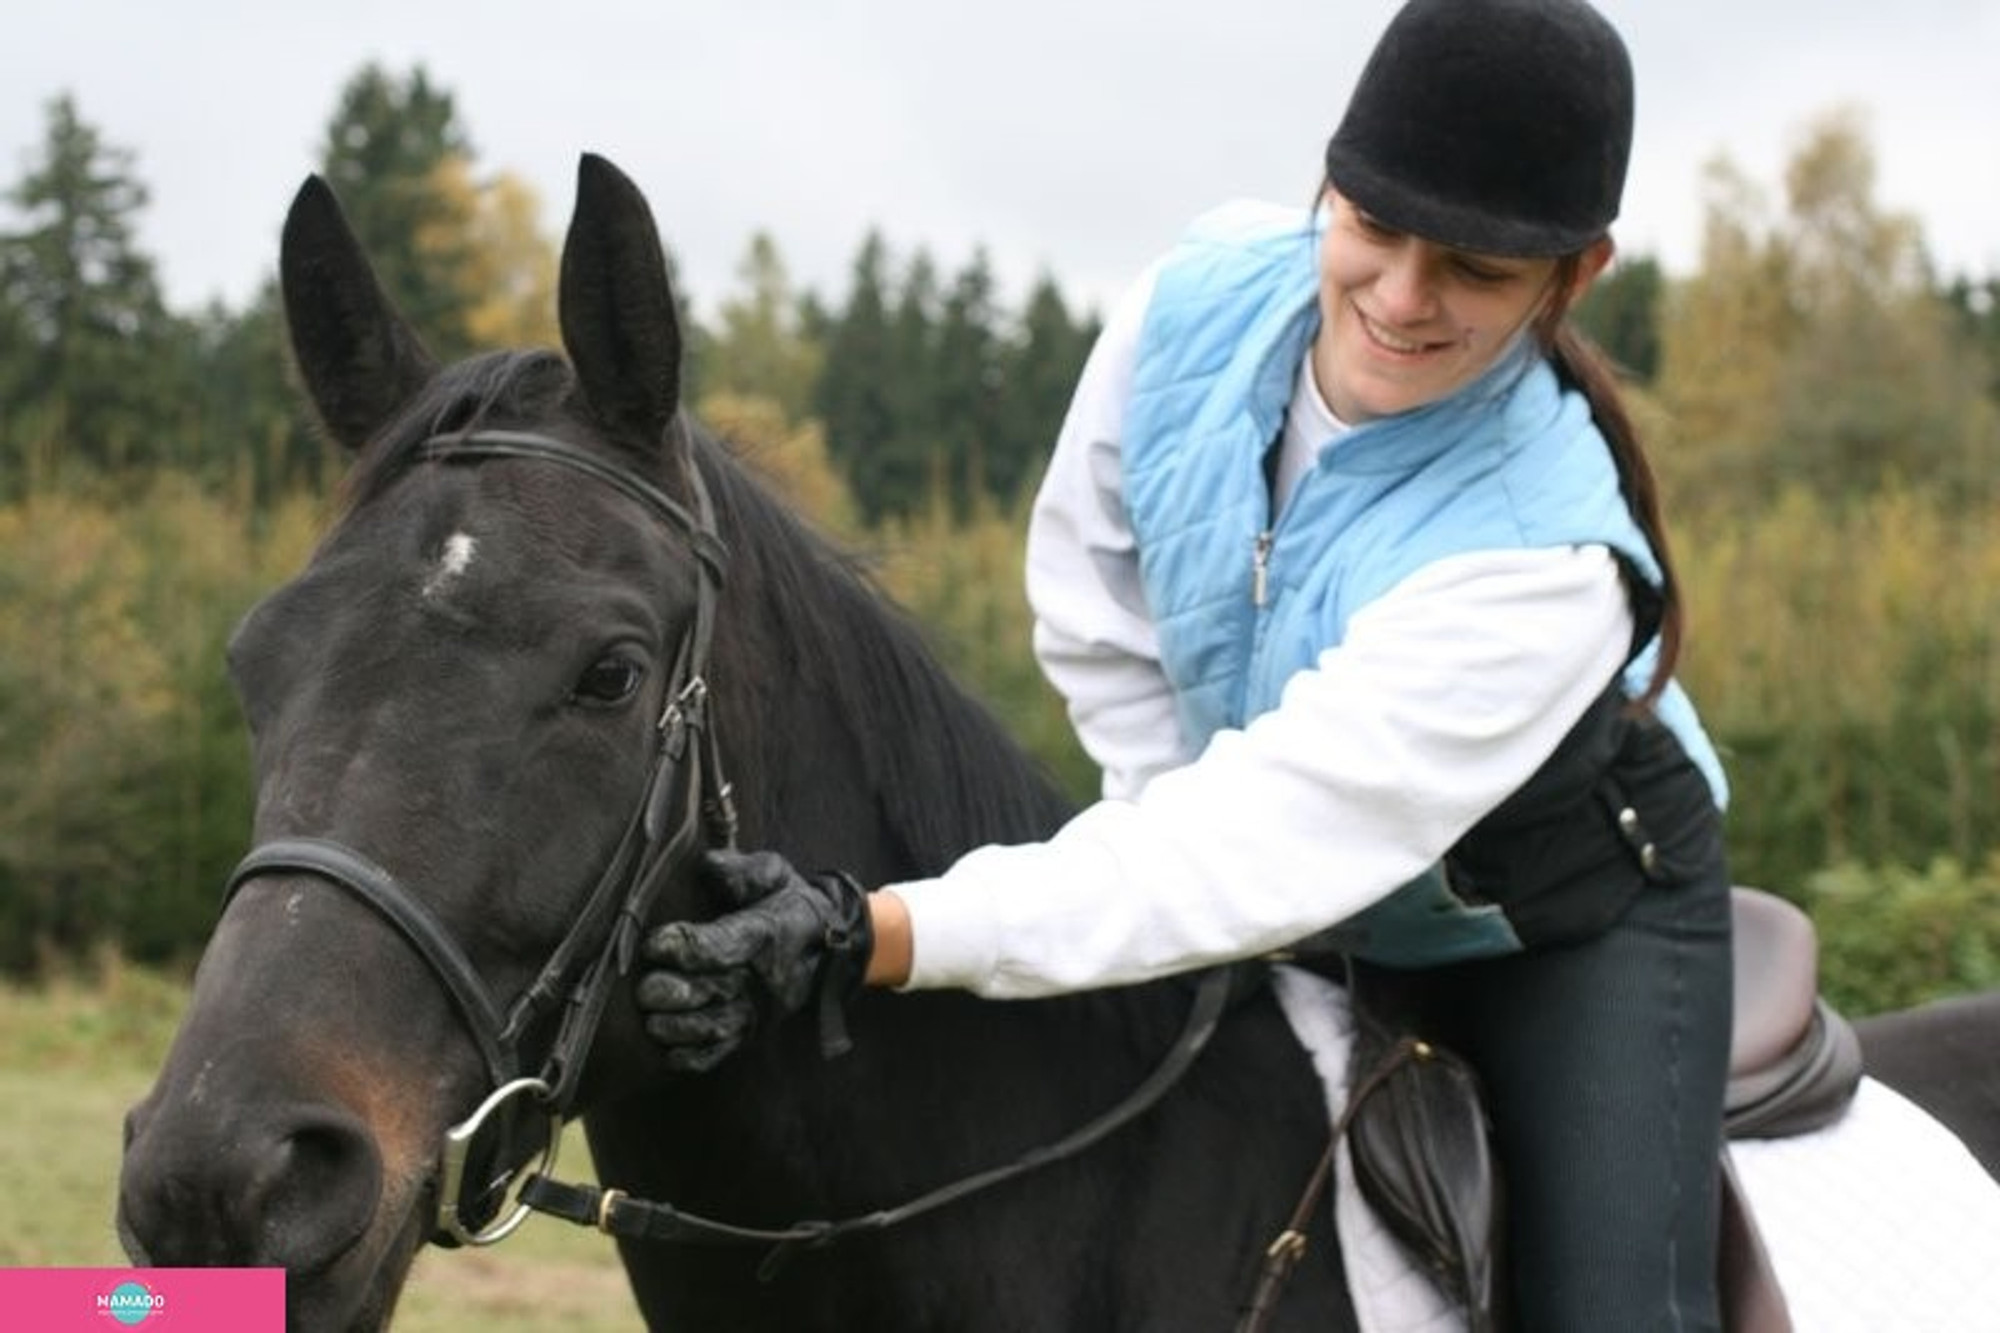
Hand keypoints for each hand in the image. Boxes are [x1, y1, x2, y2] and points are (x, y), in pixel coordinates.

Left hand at [637, 849, 872, 1070]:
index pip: (722, 945)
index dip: (684, 946)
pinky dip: (695, 1057)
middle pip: (714, 991)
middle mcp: (762, 977)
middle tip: (645, 989)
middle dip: (674, 993)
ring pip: (716, 1027)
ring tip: (653, 1021)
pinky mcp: (754, 1030)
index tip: (653, 943)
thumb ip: (744, 870)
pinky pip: (724, 1052)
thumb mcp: (776, 875)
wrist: (834, 946)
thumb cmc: (791, 905)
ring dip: (680, 1028)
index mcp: (765, 934)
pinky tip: (670, 1052)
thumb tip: (708, 863)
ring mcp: (758, 1008)